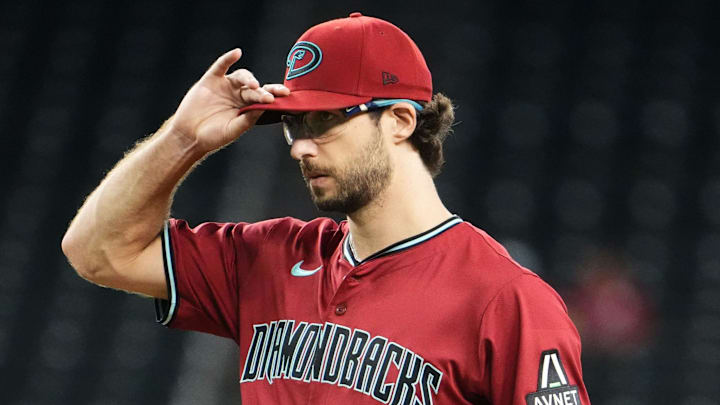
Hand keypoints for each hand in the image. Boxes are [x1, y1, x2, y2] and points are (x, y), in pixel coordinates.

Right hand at [167, 48, 288, 153]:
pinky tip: (236, 53)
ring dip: (248, 78)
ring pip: (241, 76)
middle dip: (263, 90)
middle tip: (271, 96)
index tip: (285, 95)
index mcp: (248, 107)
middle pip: (256, 87)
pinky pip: (220, 67)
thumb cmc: (213, 136)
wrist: (189, 135)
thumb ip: (248, 119)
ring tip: (253, 85)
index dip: (274, 95)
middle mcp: (239, 94)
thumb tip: (264, 108)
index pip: (264, 98)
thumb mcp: (233, 130)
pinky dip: (228, 59)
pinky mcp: (211, 80)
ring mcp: (226, 86)